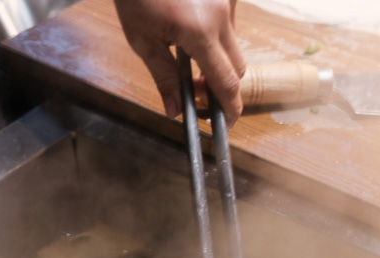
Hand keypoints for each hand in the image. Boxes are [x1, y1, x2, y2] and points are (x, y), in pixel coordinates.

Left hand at [115, 0, 244, 121]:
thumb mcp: (142, 40)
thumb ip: (163, 78)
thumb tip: (176, 111)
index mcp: (199, 31)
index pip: (226, 83)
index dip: (230, 109)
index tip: (226, 125)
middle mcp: (221, 15)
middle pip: (237, 69)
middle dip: (220, 87)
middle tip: (192, 92)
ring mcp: (227, 1)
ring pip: (234, 47)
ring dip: (216, 60)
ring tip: (184, 55)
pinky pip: (229, 24)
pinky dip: (215, 36)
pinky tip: (189, 28)